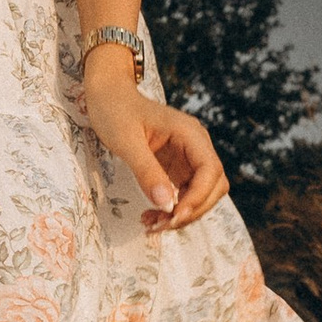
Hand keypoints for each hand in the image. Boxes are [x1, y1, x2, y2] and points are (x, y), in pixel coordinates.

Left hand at [82, 59, 227, 231]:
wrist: (108, 96)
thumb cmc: (115, 110)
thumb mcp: (126, 141)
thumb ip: (146, 171)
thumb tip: (165, 203)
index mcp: (190, 134)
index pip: (210, 171)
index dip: (198, 197)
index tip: (174, 215)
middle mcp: (195, 146)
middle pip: (213, 187)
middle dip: (191, 210)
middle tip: (161, 225)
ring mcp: (188, 158)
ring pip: (201, 195)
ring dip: (182, 214)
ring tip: (151, 224)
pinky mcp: (177, 168)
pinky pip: (184, 195)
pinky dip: (172, 209)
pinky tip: (151, 216)